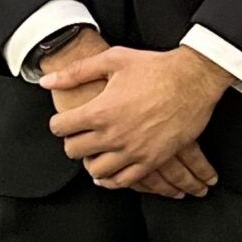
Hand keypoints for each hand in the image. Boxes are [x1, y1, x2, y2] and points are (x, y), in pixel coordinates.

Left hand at [44, 44, 229, 190]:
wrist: (195, 79)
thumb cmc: (156, 68)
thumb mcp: (113, 60)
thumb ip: (76, 72)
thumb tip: (46, 81)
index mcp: (100, 111)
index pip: (60, 127)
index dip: (60, 122)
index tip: (66, 120)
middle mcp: (113, 135)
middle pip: (74, 151)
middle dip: (73, 142)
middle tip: (80, 135)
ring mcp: (133, 150)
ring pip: (96, 170)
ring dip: (91, 161)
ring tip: (96, 152)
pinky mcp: (152, 159)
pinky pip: (123, 181)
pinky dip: (112, 179)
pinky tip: (110, 172)